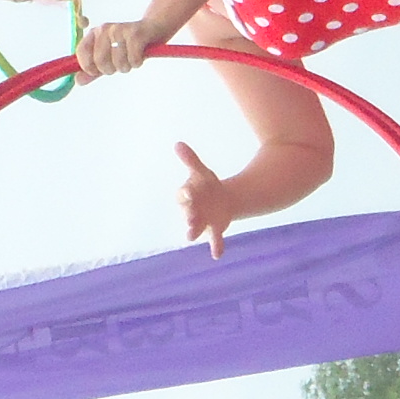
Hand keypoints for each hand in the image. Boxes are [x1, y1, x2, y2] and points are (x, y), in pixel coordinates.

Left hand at [75, 19, 160, 82]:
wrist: (154, 29)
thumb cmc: (128, 46)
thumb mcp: (109, 58)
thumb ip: (93, 70)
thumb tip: (78, 81)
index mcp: (95, 33)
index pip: (81, 52)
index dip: (88, 66)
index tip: (97, 72)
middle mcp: (105, 29)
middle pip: (100, 60)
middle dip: (111, 70)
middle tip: (119, 65)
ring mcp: (120, 30)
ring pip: (118, 62)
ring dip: (127, 67)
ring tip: (131, 59)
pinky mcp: (136, 34)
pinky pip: (133, 59)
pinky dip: (137, 63)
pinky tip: (140, 56)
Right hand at [175, 141, 235, 256]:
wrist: (221, 200)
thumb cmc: (206, 185)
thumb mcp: (201, 172)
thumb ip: (190, 160)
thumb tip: (177, 143)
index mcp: (187, 196)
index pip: (183, 195)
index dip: (186, 194)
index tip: (190, 192)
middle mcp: (191, 211)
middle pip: (187, 214)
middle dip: (188, 216)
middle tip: (190, 218)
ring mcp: (202, 222)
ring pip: (195, 228)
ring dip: (193, 231)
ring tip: (191, 236)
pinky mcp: (214, 230)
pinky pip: (214, 240)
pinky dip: (216, 247)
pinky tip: (217, 255)